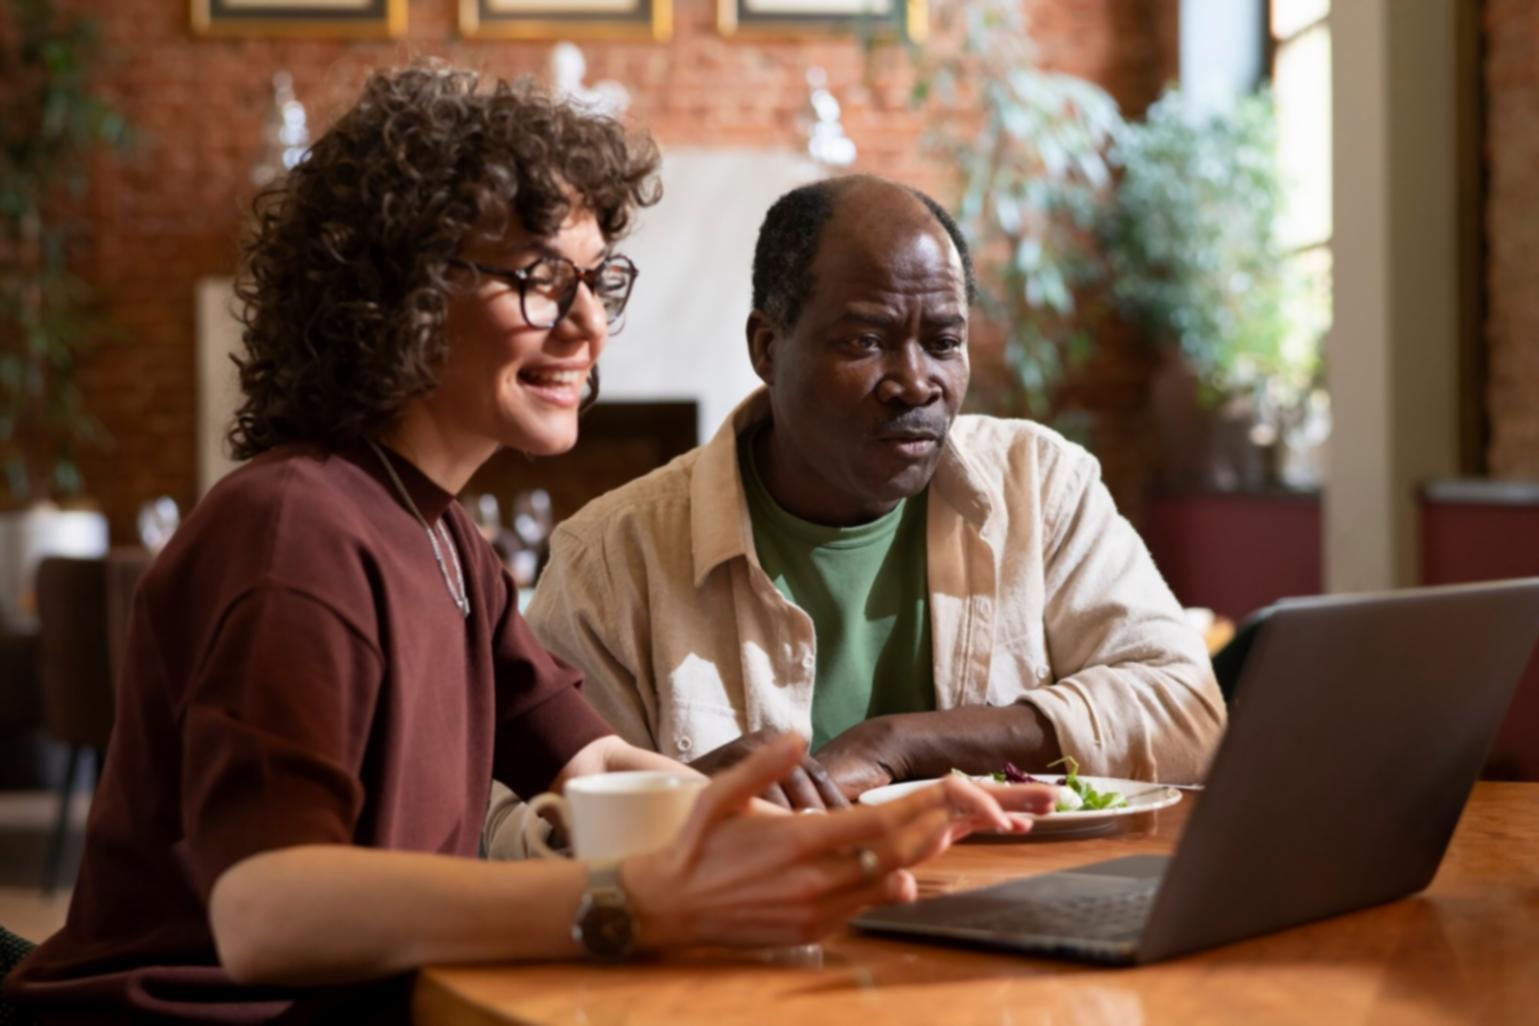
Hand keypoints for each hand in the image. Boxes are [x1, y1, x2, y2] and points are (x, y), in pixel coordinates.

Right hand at [622, 734, 1055, 949]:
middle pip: (896, 854)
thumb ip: (763, 765)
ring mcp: (817, 911)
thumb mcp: (720, 794)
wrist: (669, 906)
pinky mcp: (814, 932)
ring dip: (923, 855)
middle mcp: (815, 881)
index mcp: (798, 842)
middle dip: (940, 829)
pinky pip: (865, 906)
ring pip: (888, 882)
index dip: (922, 807)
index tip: (955, 789)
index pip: (878, 823)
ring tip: (956, 831)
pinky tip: (908, 865)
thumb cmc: (697, 844)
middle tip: (976, 810)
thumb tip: (797, 733)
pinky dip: (892, 883)